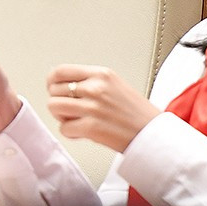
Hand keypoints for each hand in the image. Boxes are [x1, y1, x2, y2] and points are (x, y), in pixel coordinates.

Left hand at [43, 65, 159, 151]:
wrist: (155, 135)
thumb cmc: (137, 114)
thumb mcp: (115, 86)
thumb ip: (91, 82)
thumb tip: (63, 86)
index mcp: (102, 75)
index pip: (60, 71)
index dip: (52, 82)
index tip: (54, 90)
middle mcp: (96, 88)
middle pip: (54, 90)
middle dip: (59, 102)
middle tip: (71, 111)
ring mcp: (93, 107)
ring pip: (54, 107)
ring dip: (62, 117)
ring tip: (76, 121)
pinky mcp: (92, 127)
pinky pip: (64, 128)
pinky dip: (71, 133)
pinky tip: (84, 133)